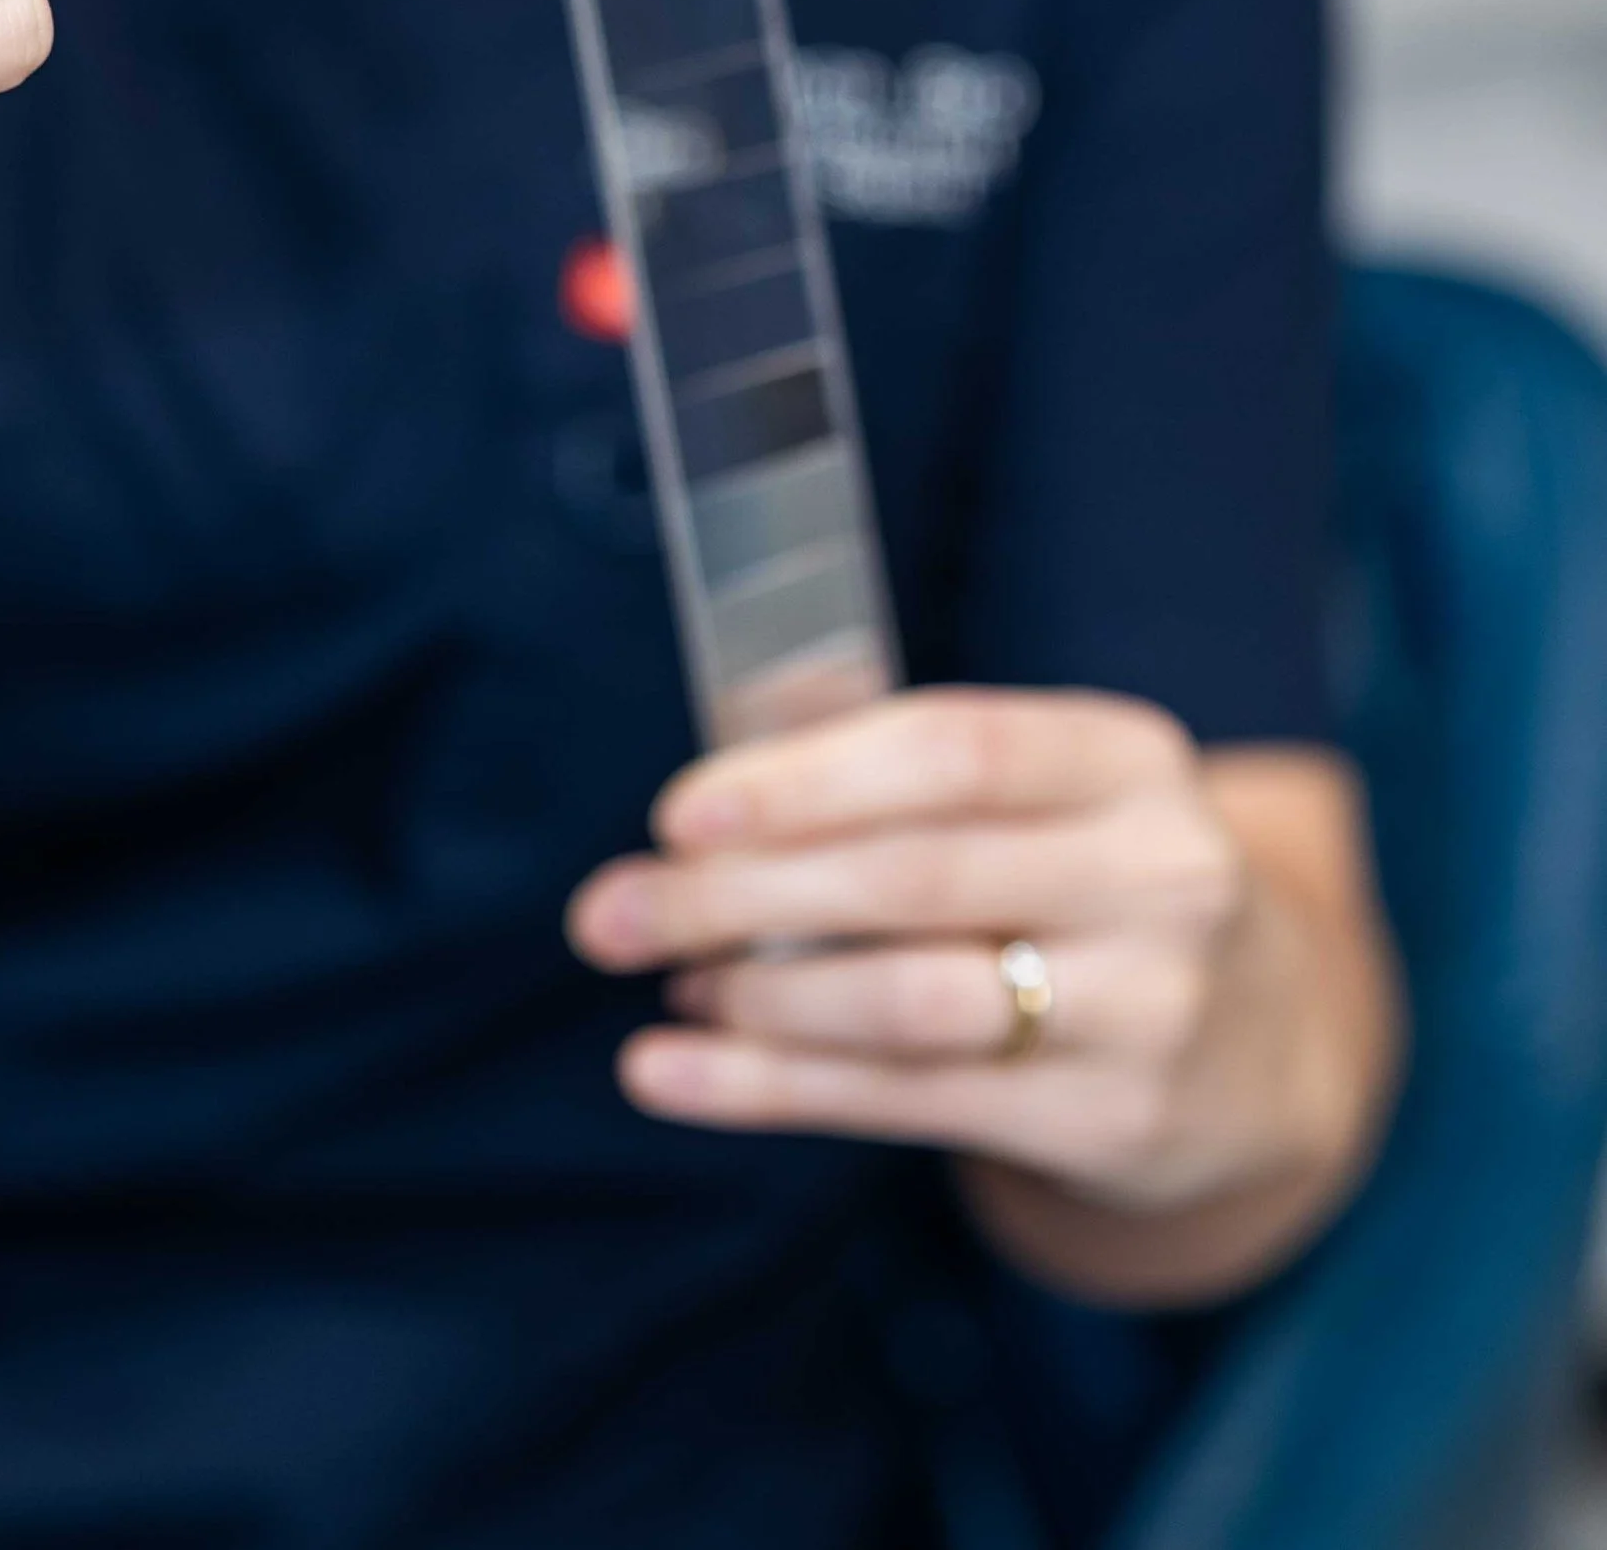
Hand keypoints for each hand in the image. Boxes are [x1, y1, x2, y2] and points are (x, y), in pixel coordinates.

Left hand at [567, 691, 1377, 1238]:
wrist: (1267, 1044)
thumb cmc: (1087, 876)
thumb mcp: (1044, 792)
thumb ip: (897, 764)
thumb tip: (718, 766)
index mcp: (1128, 757)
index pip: (952, 751)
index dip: (805, 779)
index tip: (679, 812)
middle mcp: (1160, 876)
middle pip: (912, 880)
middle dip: (739, 895)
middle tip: (608, 911)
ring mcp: (1152, 1009)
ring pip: (908, 1004)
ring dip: (757, 999)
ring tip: (666, 981)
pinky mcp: (1118, 1124)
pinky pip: (910, 1104)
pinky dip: (770, 1089)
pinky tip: (670, 1073)